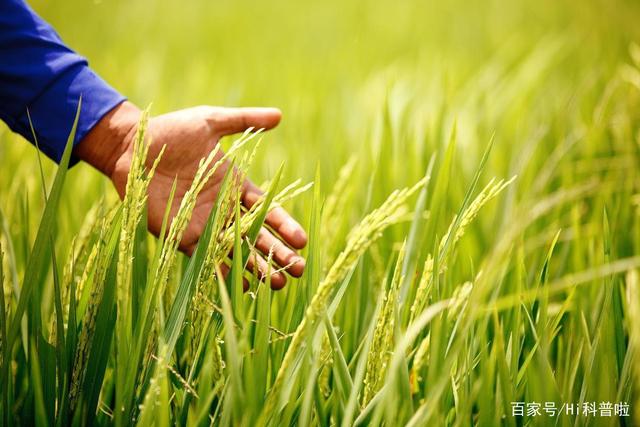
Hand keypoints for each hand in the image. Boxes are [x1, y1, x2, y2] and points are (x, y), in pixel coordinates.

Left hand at [75, 101, 306, 288]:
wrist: (131, 147)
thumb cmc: (170, 131)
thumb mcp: (210, 121)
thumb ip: (244, 121)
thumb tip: (279, 115)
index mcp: (235, 185)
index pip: (268, 210)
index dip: (285, 226)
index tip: (302, 241)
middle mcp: (224, 209)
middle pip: (258, 236)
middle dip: (279, 254)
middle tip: (298, 269)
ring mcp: (205, 225)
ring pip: (238, 252)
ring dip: (258, 268)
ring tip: (277, 284)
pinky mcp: (182, 236)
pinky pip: (207, 258)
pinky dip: (224, 273)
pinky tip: (241, 287)